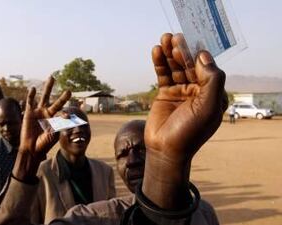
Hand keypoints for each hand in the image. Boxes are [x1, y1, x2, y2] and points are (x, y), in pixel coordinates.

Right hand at [13, 76, 70, 181]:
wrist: (32, 149)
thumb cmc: (45, 143)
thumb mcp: (54, 133)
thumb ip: (59, 123)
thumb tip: (67, 114)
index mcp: (56, 119)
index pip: (64, 110)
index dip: (71, 108)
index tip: (79, 102)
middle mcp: (48, 113)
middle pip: (56, 101)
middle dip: (62, 95)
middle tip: (69, 89)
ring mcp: (38, 112)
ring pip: (44, 97)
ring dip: (48, 87)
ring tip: (52, 77)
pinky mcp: (29, 113)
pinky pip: (30, 102)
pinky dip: (31, 95)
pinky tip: (32, 88)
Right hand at [142, 33, 226, 208]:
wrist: (166, 150)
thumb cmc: (190, 132)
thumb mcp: (209, 107)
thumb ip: (212, 80)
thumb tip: (203, 56)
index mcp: (212, 93)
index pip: (206, 68)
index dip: (197, 54)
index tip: (188, 44)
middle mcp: (197, 90)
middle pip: (189, 65)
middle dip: (181, 50)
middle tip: (173, 37)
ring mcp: (180, 91)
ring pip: (175, 67)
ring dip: (169, 53)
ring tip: (163, 39)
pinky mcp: (165, 94)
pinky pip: (163, 75)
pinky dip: (159, 63)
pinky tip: (155, 52)